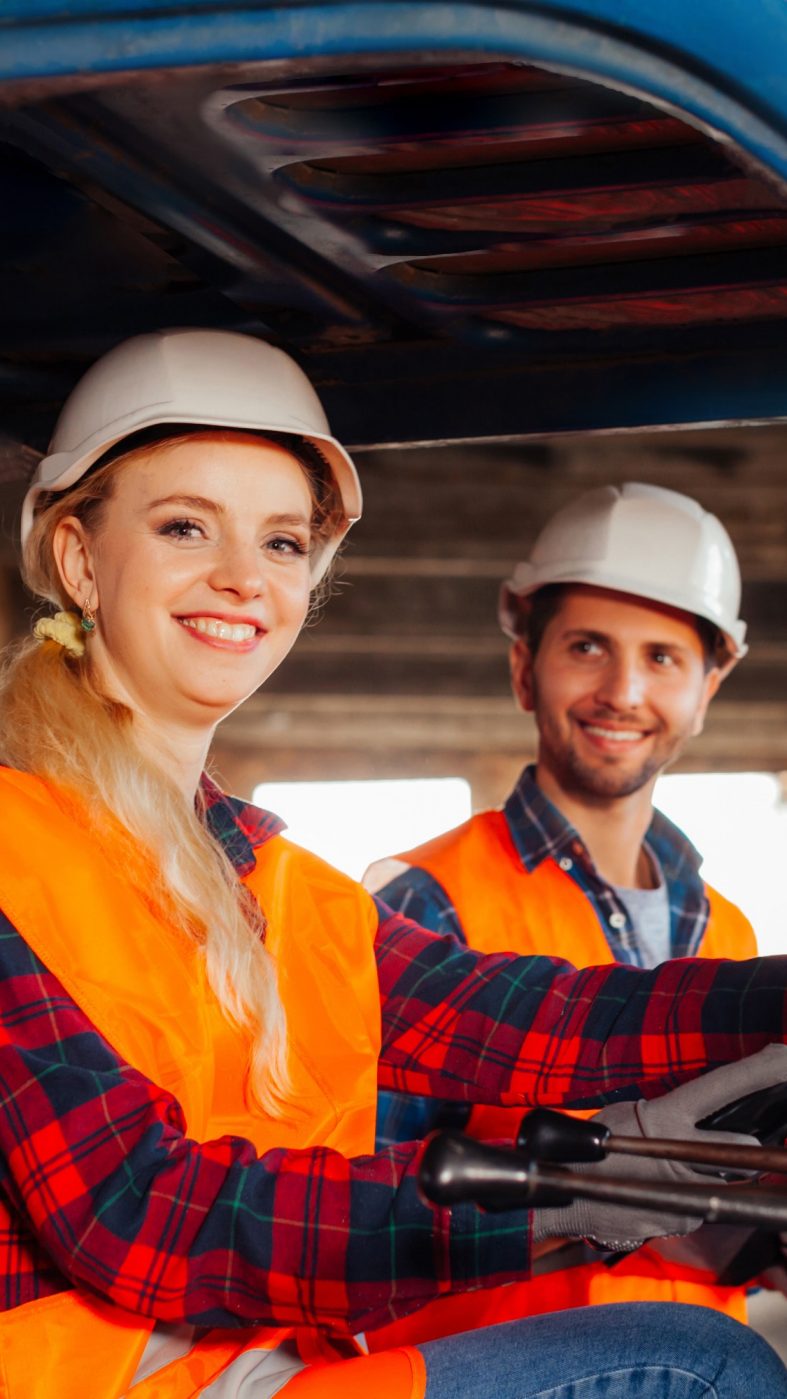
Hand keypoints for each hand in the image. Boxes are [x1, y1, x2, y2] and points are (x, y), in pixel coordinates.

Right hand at [533, 1045, 786, 1251]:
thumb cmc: (588, 1149)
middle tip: (753, 1145)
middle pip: (742, 1150)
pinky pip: (697, 1206)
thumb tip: (699, 1117)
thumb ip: (668, 1119)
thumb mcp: (626, 1117)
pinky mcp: (680, 1222)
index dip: (760, 1071)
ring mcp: (683, 1193)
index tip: (786, 1055)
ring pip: (721, 1182)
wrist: (559, 1201)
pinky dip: (684, 1200)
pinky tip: (654, 1194)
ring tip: (664, 1172)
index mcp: (665, 1117)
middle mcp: (680, 1154)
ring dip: (707, 1178)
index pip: (723, 1086)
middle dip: (751, 1149)